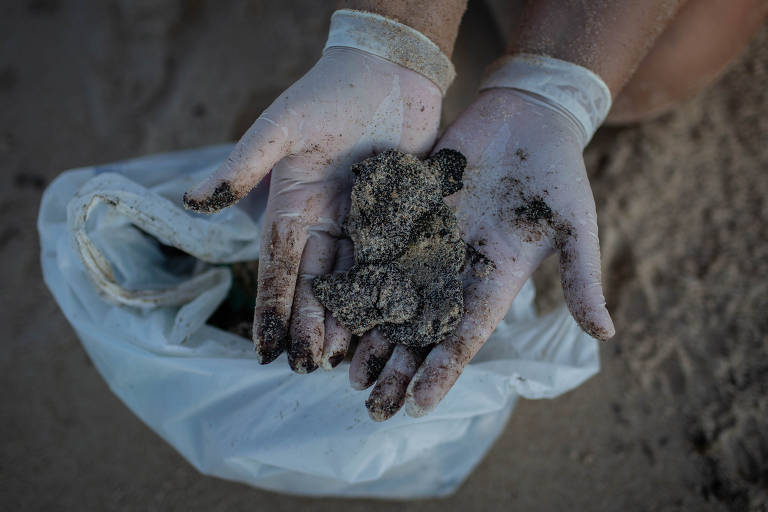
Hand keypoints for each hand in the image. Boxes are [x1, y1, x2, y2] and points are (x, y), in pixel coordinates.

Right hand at [184, 47, 441, 371]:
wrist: (391, 71)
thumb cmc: (331, 92)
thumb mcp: (282, 127)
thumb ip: (245, 165)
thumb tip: (192, 201)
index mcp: (294, 206)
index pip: (278, 268)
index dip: (270, 310)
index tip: (264, 352)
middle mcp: (325, 222)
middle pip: (315, 285)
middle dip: (310, 328)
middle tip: (309, 370)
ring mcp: (363, 223)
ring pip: (353, 282)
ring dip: (347, 322)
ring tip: (344, 362)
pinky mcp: (399, 218)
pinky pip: (392, 263)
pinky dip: (388, 294)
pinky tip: (388, 325)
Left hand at [352, 87, 614, 419]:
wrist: (528, 117)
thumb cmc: (559, 172)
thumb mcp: (576, 226)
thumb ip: (581, 278)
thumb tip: (605, 336)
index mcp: (495, 278)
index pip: (464, 335)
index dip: (442, 369)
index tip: (418, 404)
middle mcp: (457, 267)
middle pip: (421, 326)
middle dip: (398, 365)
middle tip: (369, 403)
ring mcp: (430, 240)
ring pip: (394, 294)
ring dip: (371, 332)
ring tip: (346, 368)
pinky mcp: (410, 210)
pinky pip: (378, 246)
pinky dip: (357, 275)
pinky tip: (333, 303)